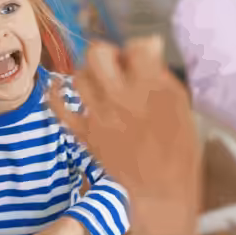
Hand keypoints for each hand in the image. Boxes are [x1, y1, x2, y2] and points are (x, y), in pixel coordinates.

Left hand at [48, 37, 200, 234]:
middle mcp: (122, 96)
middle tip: (116, 67)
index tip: (140, 58)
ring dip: (89, 75)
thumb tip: (148, 45)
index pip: (137, 47)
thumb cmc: (178, 149)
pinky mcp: (84, 133)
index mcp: (152, 87)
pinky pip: (59, 106)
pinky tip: (57, 87)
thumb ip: (161, 73)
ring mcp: (99, 115)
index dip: (138, 49)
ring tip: (100, 84)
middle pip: (98, 53)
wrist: (162, 189)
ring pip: (79, 76)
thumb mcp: (180, 104)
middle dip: (107, 54)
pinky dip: (55, 93)